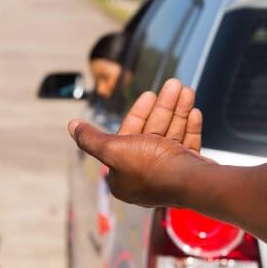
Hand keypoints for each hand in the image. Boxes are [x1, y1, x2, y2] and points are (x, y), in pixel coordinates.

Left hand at [68, 79, 208, 206]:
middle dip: (164, 106)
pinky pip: (187, 145)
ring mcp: (169, 174)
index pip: (128, 136)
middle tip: (175, 84)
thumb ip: (91, 138)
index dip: (139, 113)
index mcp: (124, 175)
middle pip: (152, 132)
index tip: (149, 94)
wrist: (193, 183)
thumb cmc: (152, 167)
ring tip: (186, 90)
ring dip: (179, 111)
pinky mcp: (188, 172)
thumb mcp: (113, 150)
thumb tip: (72, 126)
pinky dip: (189, 127)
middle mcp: (145, 176)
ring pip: (172, 135)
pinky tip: (194, 111)